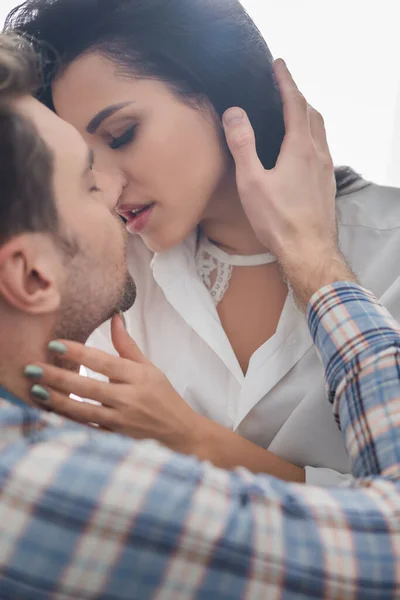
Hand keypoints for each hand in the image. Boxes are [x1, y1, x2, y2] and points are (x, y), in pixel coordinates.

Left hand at [24, 314, 201, 453]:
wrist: (179, 434)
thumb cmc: (163, 397)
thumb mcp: (149, 368)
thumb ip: (127, 345)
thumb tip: (115, 316)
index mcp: (139, 377)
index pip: (104, 362)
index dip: (78, 353)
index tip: (54, 345)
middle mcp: (130, 399)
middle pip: (89, 387)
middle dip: (58, 377)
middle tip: (32, 368)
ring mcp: (122, 421)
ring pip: (84, 411)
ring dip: (57, 401)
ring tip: (35, 390)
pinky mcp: (115, 438)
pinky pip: (87, 428)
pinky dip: (68, 421)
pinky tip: (50, 412)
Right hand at [222, 59, 355, 306]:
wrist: (309, 251)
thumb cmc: (278, 219)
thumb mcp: (252, 182)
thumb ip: (243, 144)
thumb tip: (234, 112)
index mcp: (300, 148)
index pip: (294, 104)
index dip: (286, 82)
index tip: (278, 65)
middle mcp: (318, 153)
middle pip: (311, 114)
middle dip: (297, 95)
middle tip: (283, 86)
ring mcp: (325, 169)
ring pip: (319, 131)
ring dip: (307, 115)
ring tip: (293, 112)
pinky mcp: (326, 184)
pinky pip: (322, 148)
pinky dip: (311, 135)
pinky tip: (302, 148)